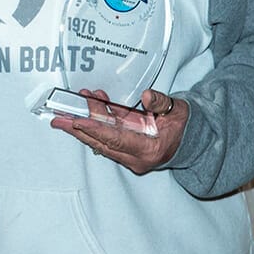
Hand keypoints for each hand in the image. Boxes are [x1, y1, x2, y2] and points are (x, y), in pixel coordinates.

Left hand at [51, 88, 185, 175]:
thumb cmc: (185, 126)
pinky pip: (108, 136)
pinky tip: (96, 104)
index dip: (95, 129)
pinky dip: (99, 122)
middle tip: (58, 119)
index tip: (78, 121)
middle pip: (101, 142)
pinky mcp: (127, 150)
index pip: (116, 139)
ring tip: (75, 105)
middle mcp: (136, 157)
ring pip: (102, 140)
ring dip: (87, 123)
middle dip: (79, 130)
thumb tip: (147, 96)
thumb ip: (160, 103)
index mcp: (149, 150)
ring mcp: (131, 156)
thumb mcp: (177, 111)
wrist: (194, 141)